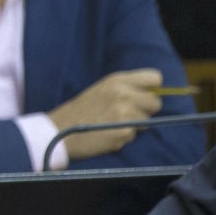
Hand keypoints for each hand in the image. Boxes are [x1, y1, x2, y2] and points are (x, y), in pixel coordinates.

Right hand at [47, 68, 162, 160]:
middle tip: (126, 114)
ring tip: (114, 124)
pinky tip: (109, 134)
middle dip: (145, 110)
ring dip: (135, 125)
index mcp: (117, 80)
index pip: (154, 78)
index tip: (143, 96)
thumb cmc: (81, 110)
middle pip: (156, 102)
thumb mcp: (101, 89)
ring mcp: (125, 114)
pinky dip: (125, 136)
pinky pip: (135, 135)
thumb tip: (153, 95)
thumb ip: (125, 88)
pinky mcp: (124, 132)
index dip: (152, 89)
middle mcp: (123, 94)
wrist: (59, 130)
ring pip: (147, 121)